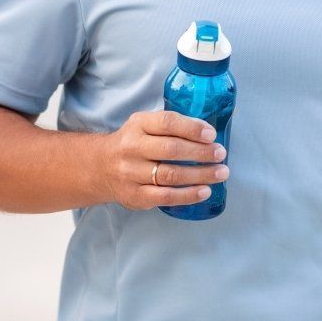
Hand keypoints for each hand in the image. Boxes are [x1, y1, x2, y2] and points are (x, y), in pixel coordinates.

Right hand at [103, 110, 227, 210]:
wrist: (100, 167)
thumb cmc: (134, 144)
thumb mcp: (145, 125)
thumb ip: (170, 126)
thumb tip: (206, 133)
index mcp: (137, 125)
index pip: (166, 123)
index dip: (192, 128)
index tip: (211, 135)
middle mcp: (132, 148)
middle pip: (171, 150)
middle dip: (201, 153)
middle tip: (221, 154)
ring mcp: (131, 173)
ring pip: (171, 175)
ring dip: (201, 175)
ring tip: (220, 173)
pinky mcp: (135, 195)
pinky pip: (166, 197)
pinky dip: (188, 195)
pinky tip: (204, 191)